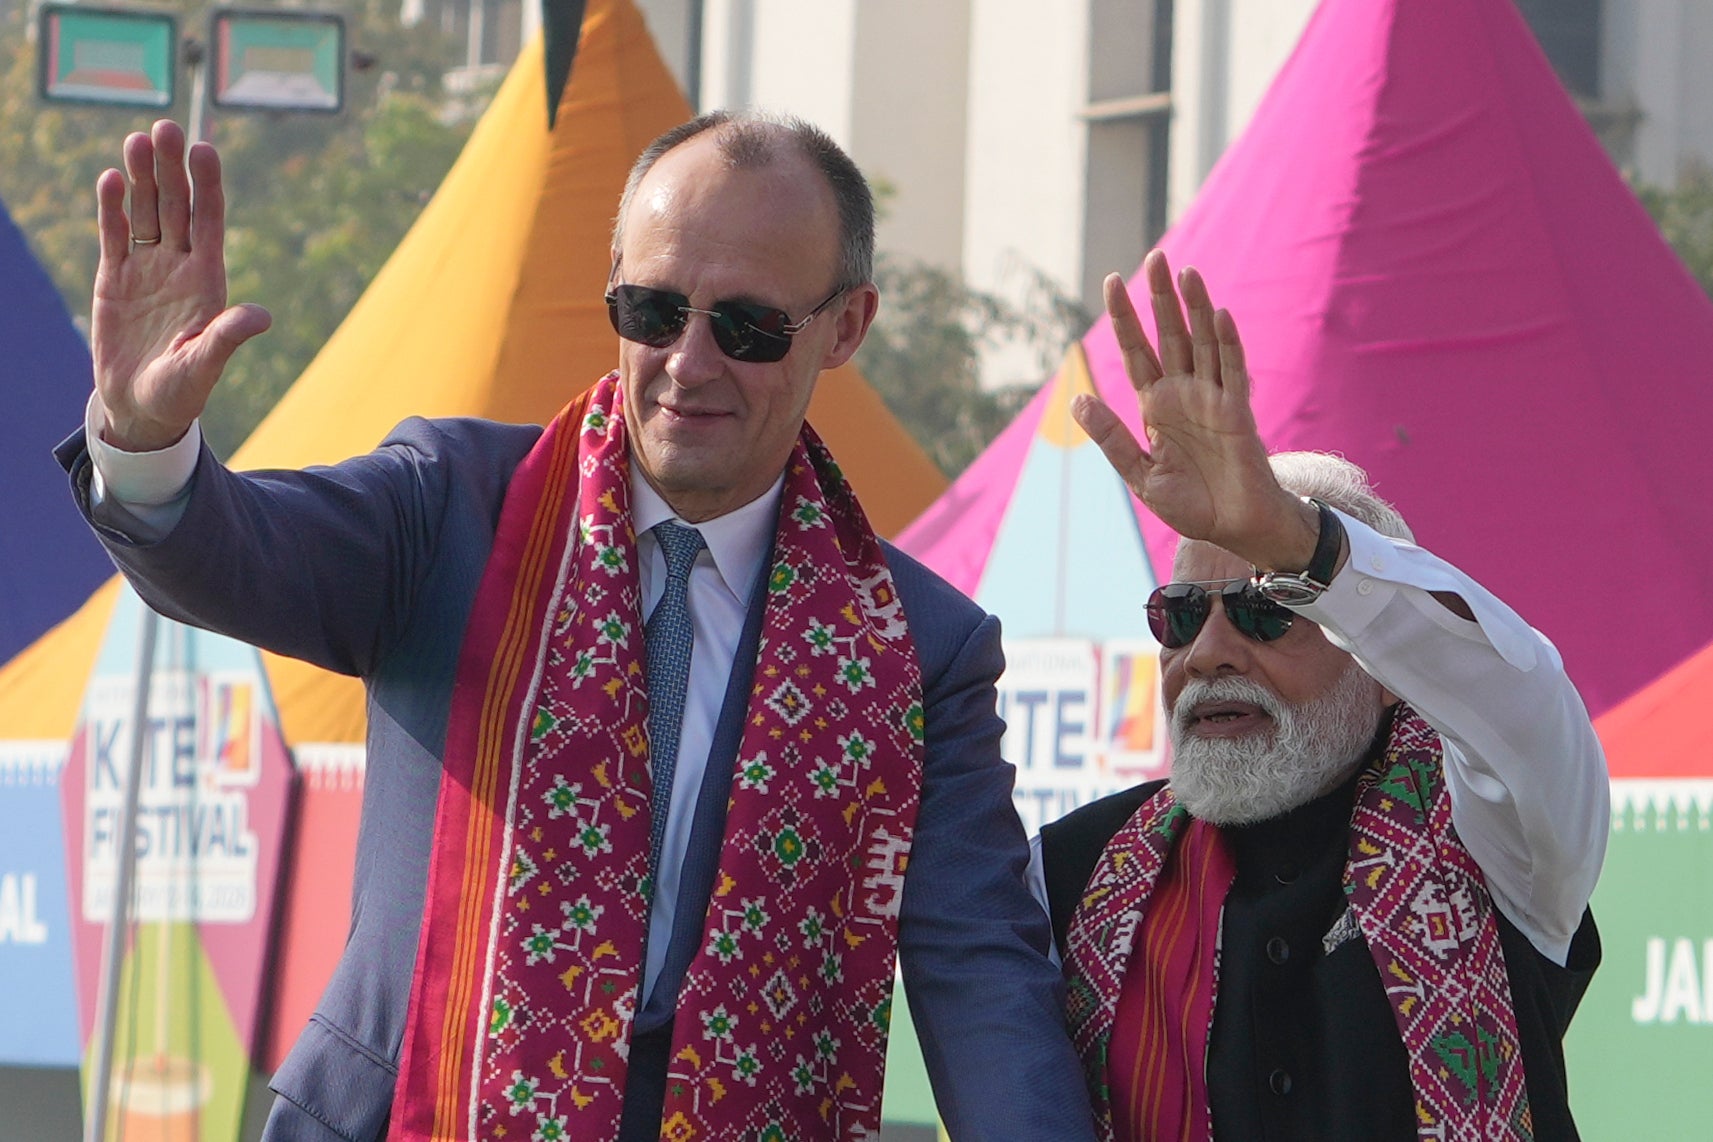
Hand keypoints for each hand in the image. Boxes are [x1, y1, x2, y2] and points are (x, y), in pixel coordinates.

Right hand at [92, 119, 270, 451]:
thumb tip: (263, 316)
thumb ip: (228, 337)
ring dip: (143, 177)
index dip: (208, 186)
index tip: (205, 150)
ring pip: (145, 212)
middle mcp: (179, 266)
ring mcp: (146, 268)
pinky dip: (113, 207)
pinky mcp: (114, 277)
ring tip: (138, 140)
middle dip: (172, 168)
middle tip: (165, 127)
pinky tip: (113, 178)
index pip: (210, 223)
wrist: (141, 406)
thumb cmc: (181, 391)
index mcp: (208, 281)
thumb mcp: (205, 365)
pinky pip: (115, 234)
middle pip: (177, 207)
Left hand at [1070, 250, 1317, 571]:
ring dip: (1195, 308)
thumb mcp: (1140, 474)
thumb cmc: (1190, 505)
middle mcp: (1184, 394)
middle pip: (1171, 336)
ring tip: (1186, 273)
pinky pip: (1233, 372)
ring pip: (1203, 343)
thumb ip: (1112, 438)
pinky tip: (1218, 315)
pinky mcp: (1238, 413)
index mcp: (1156, 407)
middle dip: (1161, 299)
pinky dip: (1226, 344)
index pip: (1136, 352)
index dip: (1125, 319)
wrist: (1233, 530)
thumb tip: (1079, 399)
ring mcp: (1213, 399)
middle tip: (1156, 256)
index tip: (1112, 281)